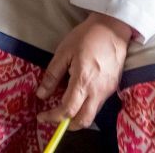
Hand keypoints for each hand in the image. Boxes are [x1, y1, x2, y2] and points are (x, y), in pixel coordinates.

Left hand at [36, 13, 130, 130]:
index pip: (68, 109)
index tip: (41, 116)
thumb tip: (41, 95)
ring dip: (77, 116)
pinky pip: (98, 105)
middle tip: (53, 117)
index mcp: (84, 81)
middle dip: (67, 124)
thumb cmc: (86, 37)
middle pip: (83, 120)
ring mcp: (108, 91)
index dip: (53, 117)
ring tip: (62, 107)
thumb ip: (52, 75)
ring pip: (92, 114)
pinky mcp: (113, 87)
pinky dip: (86, 107)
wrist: (113, 29)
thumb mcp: (64, 52)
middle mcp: (98, 91)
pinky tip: (77, 97)